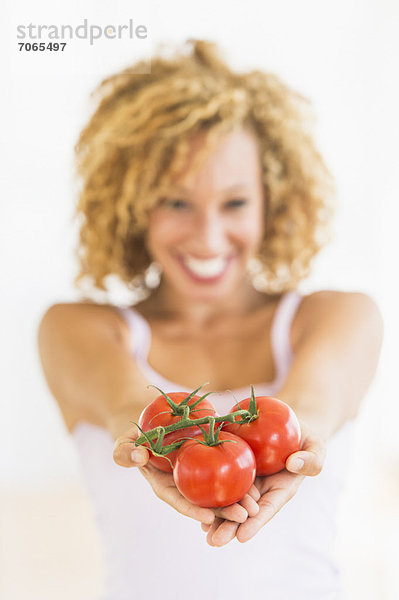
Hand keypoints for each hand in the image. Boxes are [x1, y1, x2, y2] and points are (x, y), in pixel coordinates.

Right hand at [113, 425, 260, 524]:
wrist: (149, 425)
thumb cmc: (134, 437)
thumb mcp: (124, 443)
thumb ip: (126, 452)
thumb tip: (139, 457)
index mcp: (165, 486)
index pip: (179, 501)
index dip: (192, 510)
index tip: (207, 518)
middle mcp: (184, 485)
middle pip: (204, 502)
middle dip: (224, 512)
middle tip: (245, 516)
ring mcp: (198, 476)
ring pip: (219, 491)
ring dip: (237, 500)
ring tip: (255, 507)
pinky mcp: (209, 462)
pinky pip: (225, 471)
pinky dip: (239, 478)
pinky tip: (256, 483)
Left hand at [201, 420, 325, 545]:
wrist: (289, 424)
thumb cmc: (306, 438)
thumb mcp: (316, 447)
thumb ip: (311, 459)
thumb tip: (294, 464)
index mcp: (281, 488)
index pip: (267, 508)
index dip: (256, 522)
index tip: (242, 536)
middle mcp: (262, 488)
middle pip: (245, 511)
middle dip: (230, 527)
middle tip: (214, 541)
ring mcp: (246, 477)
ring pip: (230, 499)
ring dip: (217, 516)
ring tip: (204, 531)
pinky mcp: (234, 463)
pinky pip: (220, 478)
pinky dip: (209, 491)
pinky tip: (196, 503)